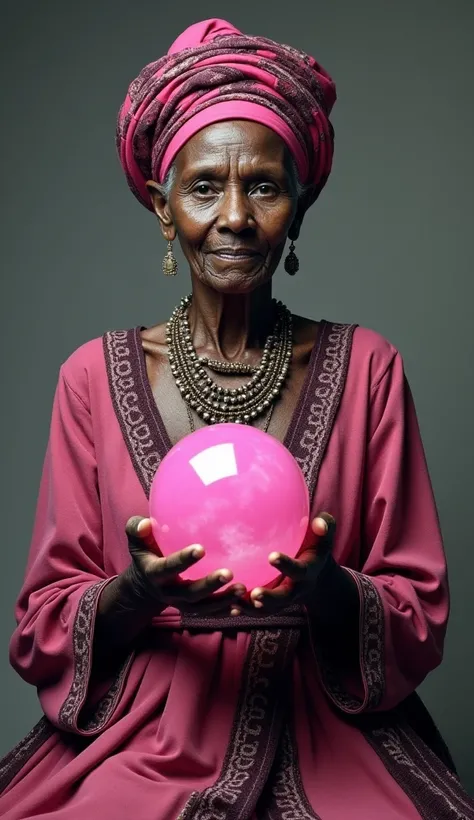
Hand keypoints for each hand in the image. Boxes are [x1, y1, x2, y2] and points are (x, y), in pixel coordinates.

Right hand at [124, 516, 245, 615]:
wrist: (145, 585)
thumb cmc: (146, 554)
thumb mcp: (136, 541)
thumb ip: (136, 529)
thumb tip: (146, 523)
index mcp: (155, 573)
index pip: (168, 567)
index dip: (183, 560)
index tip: (201, 549)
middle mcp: (168, 592)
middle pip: (190, 593)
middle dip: (209, 585)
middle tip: (229, 573)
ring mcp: (181, 604)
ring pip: (203, 607)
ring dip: (223, 600)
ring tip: (243, 589)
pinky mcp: (193, 609)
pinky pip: (210, 614)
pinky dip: (225, 611)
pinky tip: (242, 605)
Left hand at [231, 512, 335, 616]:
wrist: (317, 575)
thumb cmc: (315, 547)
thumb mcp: (323, 538)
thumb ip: (325, 527)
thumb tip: (319, 522)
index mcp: (307, 571)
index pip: (298, 569)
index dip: (286, 565)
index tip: (271, 556)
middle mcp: (296, 589)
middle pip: (284, 598)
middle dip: (270, 598)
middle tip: (255, 594)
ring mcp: (283, 600)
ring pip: (268, 610)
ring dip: (252, 609)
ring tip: (234, 604)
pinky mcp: (272, 606)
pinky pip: (258, 612)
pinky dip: (244, 611)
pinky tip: (228, 606)